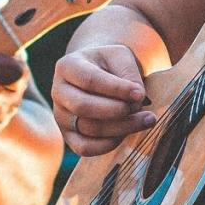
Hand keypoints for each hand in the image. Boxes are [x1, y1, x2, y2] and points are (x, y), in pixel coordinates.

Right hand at [50, 43, 155, 157]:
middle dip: (116, 110)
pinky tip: (128, 133)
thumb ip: (128, 75)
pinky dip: (109, 144)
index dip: (116, 89)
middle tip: (141, 108)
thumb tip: (135, 100)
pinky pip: (85, 148)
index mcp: (68, 66)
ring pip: (87, 128)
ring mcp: (61, 116)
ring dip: (120, 127)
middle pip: (82, 107)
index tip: (140, 93)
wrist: (104, 74)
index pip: (89, 80)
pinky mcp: (69, 136)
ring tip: (146, 120)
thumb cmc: (113, 65)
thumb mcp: (122, 57)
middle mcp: (58, 91)